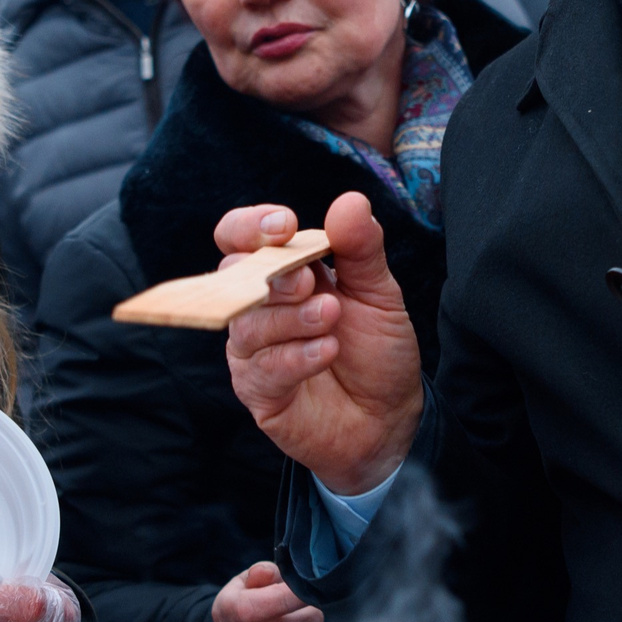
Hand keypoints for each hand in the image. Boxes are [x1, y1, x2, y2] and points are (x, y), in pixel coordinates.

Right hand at [219, 193, 424, 495]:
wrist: (390, 419)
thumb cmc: (377, 352)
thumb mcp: (379, 293)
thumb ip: (362, 248)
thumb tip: (350, 201)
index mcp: (283, 272)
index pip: (242, 237)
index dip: (251, 226)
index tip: (283, 226)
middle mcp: (260, 307)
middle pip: (232, 275)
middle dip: (271, 274)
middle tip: (308, 281)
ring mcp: (254, 350)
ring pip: (247, 323)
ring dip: (291, 318)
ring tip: (331, 317)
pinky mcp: (258, 392)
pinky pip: (262, 368)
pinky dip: (296, 356)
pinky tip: (327, 351)